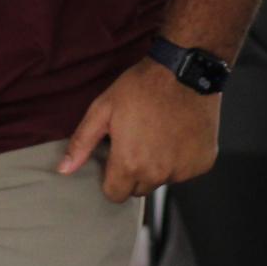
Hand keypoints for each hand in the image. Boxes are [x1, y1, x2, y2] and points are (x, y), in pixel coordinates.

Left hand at [58, 57, 220, 202]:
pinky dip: (182, 158)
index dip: (113, 178)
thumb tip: (64, 170)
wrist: (184, 70)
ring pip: (164, 179)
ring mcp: (184, 170)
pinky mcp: (203, 163)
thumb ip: (82, 143)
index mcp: (130, 164)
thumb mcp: (103, 109)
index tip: (117, 158)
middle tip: (139, 141)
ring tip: (160, 133)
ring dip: (160, 165)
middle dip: (136, 172)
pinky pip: (186, 170)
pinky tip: (178, 133)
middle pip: (140, 189)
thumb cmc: (142, 87)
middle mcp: (158, 173)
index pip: (115, 195)